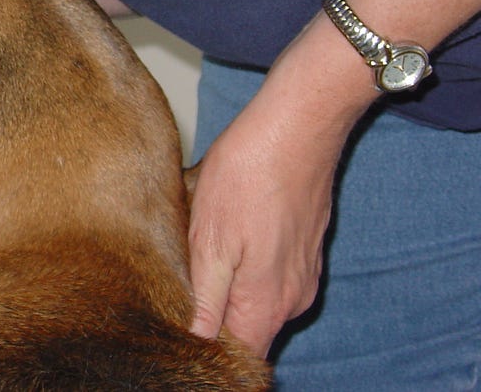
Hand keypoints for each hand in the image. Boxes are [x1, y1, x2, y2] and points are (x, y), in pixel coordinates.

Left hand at [186, 80, 340, 356]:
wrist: (297, 126)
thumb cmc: (249, 174)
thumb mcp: (210, 239)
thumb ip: (207, 299)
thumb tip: (196, 342)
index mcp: (267, 304)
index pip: (238, 354)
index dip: (205, 347)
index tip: (176, 326)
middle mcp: (293, 299)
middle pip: (248, 331)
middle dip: (213, 316)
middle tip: (179, 282)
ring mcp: (303, 275)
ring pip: (257, 302)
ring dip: (226, 287)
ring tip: (200, 250)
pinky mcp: (304, 251)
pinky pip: (270, 277)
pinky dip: (244, 265)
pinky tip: (226, 233)